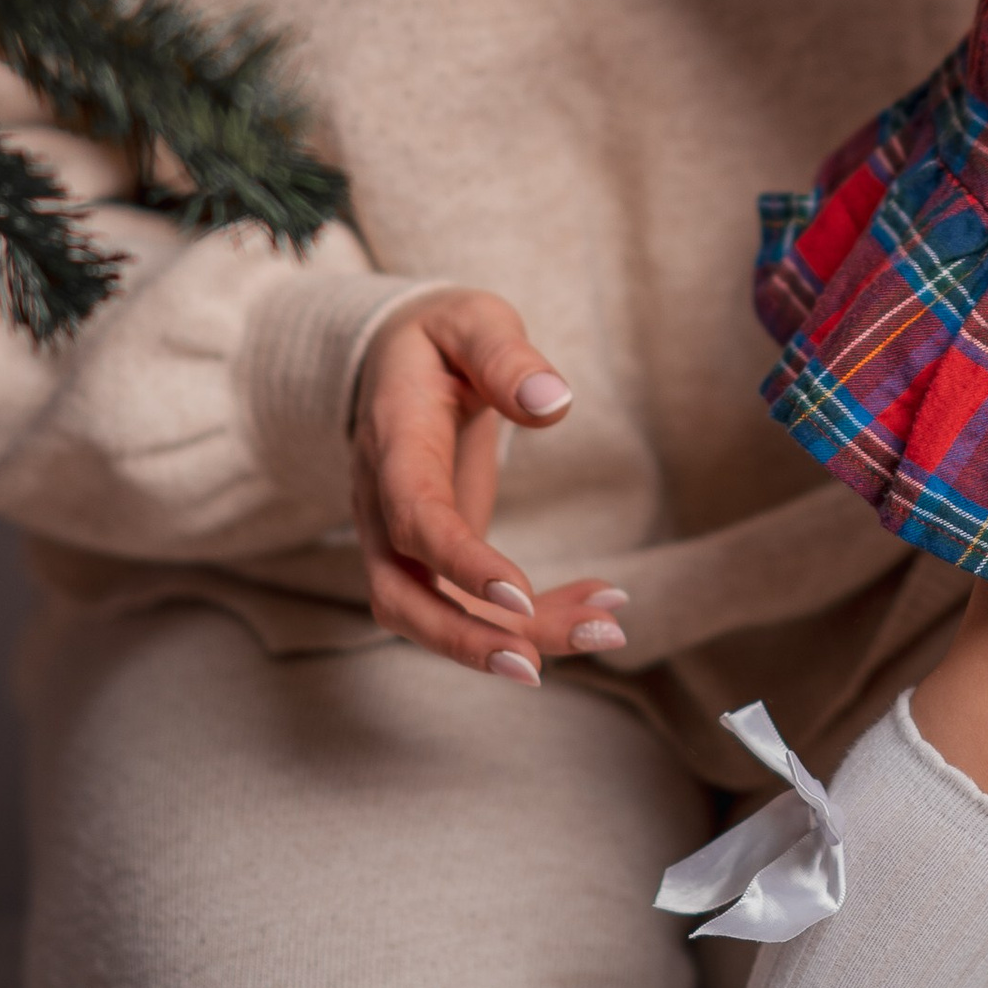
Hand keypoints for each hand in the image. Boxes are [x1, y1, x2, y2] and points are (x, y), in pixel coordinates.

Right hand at [350, 289, 627, 685]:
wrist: (397, 356)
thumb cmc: (443, 336)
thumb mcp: (474, 321)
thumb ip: (506, 358)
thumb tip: (554, 402)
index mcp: (394, 442)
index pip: (415, 517)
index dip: (461, 563)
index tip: (521, 598)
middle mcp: (383, 503)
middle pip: (401, 597)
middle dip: (467, 641)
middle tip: (541, 665)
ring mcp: (401, 538)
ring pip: (434, 616)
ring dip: (511, 641)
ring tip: (604, 631)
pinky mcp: (433, 556)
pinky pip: (469, 607)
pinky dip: (531, 619)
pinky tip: (596, 607)